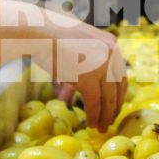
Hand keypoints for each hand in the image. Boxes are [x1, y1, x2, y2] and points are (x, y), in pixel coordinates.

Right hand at [38, 9, 125, 127]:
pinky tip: (91, 124)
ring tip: (101, 127)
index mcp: (111, 43)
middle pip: (118, 86)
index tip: (114, 105)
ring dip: (106, 116)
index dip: (118, 92)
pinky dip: (94, 116)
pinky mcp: (89, 78)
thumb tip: (76, 80)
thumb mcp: (77, 42)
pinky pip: (94, 103)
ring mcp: (102, 65)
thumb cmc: (51, 34)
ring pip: (109, 98)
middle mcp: (111, 53)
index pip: (120, 73)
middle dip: (114, 106)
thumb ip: (84, 57)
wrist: (39, 30)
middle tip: (110, 120)